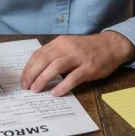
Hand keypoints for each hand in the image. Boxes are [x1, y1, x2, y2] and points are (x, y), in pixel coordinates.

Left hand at [20, 32, 134, 96]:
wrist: (112, 45)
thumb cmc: (88, 48)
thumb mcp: (69, 45)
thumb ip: (55, 54)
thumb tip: (37, 69)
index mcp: (60, 42)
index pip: (39, 54)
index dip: (28, 67)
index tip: (23, 79)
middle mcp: (67, 48)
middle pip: (44, 60)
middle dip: (32, 74)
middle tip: (26, 87)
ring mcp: (78, 57)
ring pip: (55, 67)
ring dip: (43, 79)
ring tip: (36, 90)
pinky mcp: (89, 68)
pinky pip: (73, 77)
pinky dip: (62, 86)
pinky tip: (56, 93)